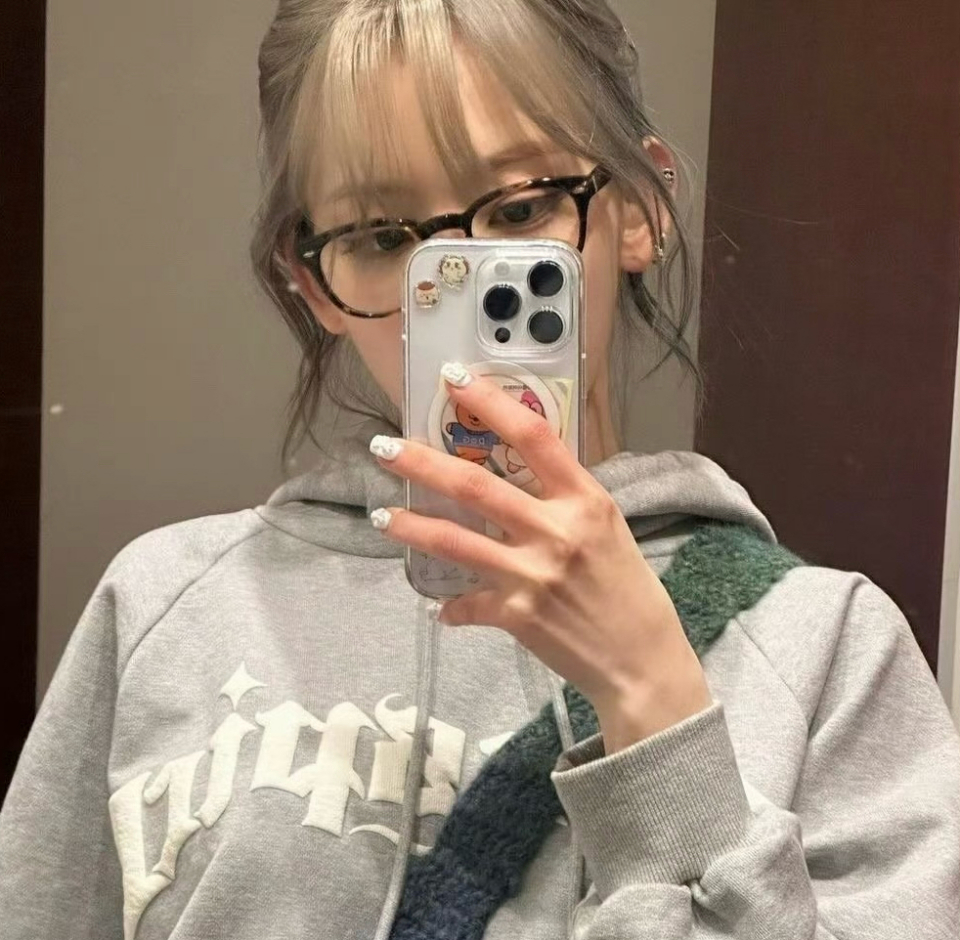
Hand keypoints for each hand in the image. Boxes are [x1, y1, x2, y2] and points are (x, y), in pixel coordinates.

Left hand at [369, 362, 711, 750]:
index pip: (532, 435)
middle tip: (383, 447)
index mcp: (585, 500)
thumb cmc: (630, 591)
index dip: (489, 401)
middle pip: (474, 484)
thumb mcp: (607, 529)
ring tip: (377, 516)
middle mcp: (557, 531)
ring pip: (454, 540)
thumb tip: (519, 476)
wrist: (643, 663)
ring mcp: (533, 574)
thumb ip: (564, 501)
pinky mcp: (517, 616)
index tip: (454, 378)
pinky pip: (467, 605)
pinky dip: (451, 606)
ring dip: (410, 525)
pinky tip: (440, 606)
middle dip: (421, 461)